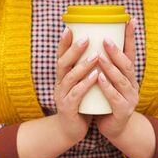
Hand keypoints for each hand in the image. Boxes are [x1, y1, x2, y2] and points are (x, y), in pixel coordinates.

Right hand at [54, 27, 98, 143]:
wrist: (70, 130)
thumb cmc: (80, 104)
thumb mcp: (79, 84)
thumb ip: (84, 70)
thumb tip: (97, 48)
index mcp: (62, 76)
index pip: (60, 55)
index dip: (64, 42)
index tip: (70, 27)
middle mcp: (59, 84)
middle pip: (62, 63)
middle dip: (73, 49)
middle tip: (86, 38)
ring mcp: (62, 96)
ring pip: (70, 78)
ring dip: (82, 65)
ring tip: (96, 55)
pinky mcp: (68, 109)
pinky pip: (77, 94)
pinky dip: (86, 84)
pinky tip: (96, 77)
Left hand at [95, 18, 139, 138]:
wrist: (115, 129)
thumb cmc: (107, 102)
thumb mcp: (109, 82)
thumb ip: (105, 66)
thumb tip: (93, 42)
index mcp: (128, 76)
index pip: (131, 53)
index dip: (130, 37)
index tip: (130, 19)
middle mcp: (132, 85)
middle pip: (127, 64)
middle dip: (117, 50)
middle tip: (105, 38)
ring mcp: (129, 98)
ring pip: (121, 80)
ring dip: (110, 67)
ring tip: (99, 56)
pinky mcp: (122, 111)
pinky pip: (115, 98)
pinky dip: (107, 87)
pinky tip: (99, 78)